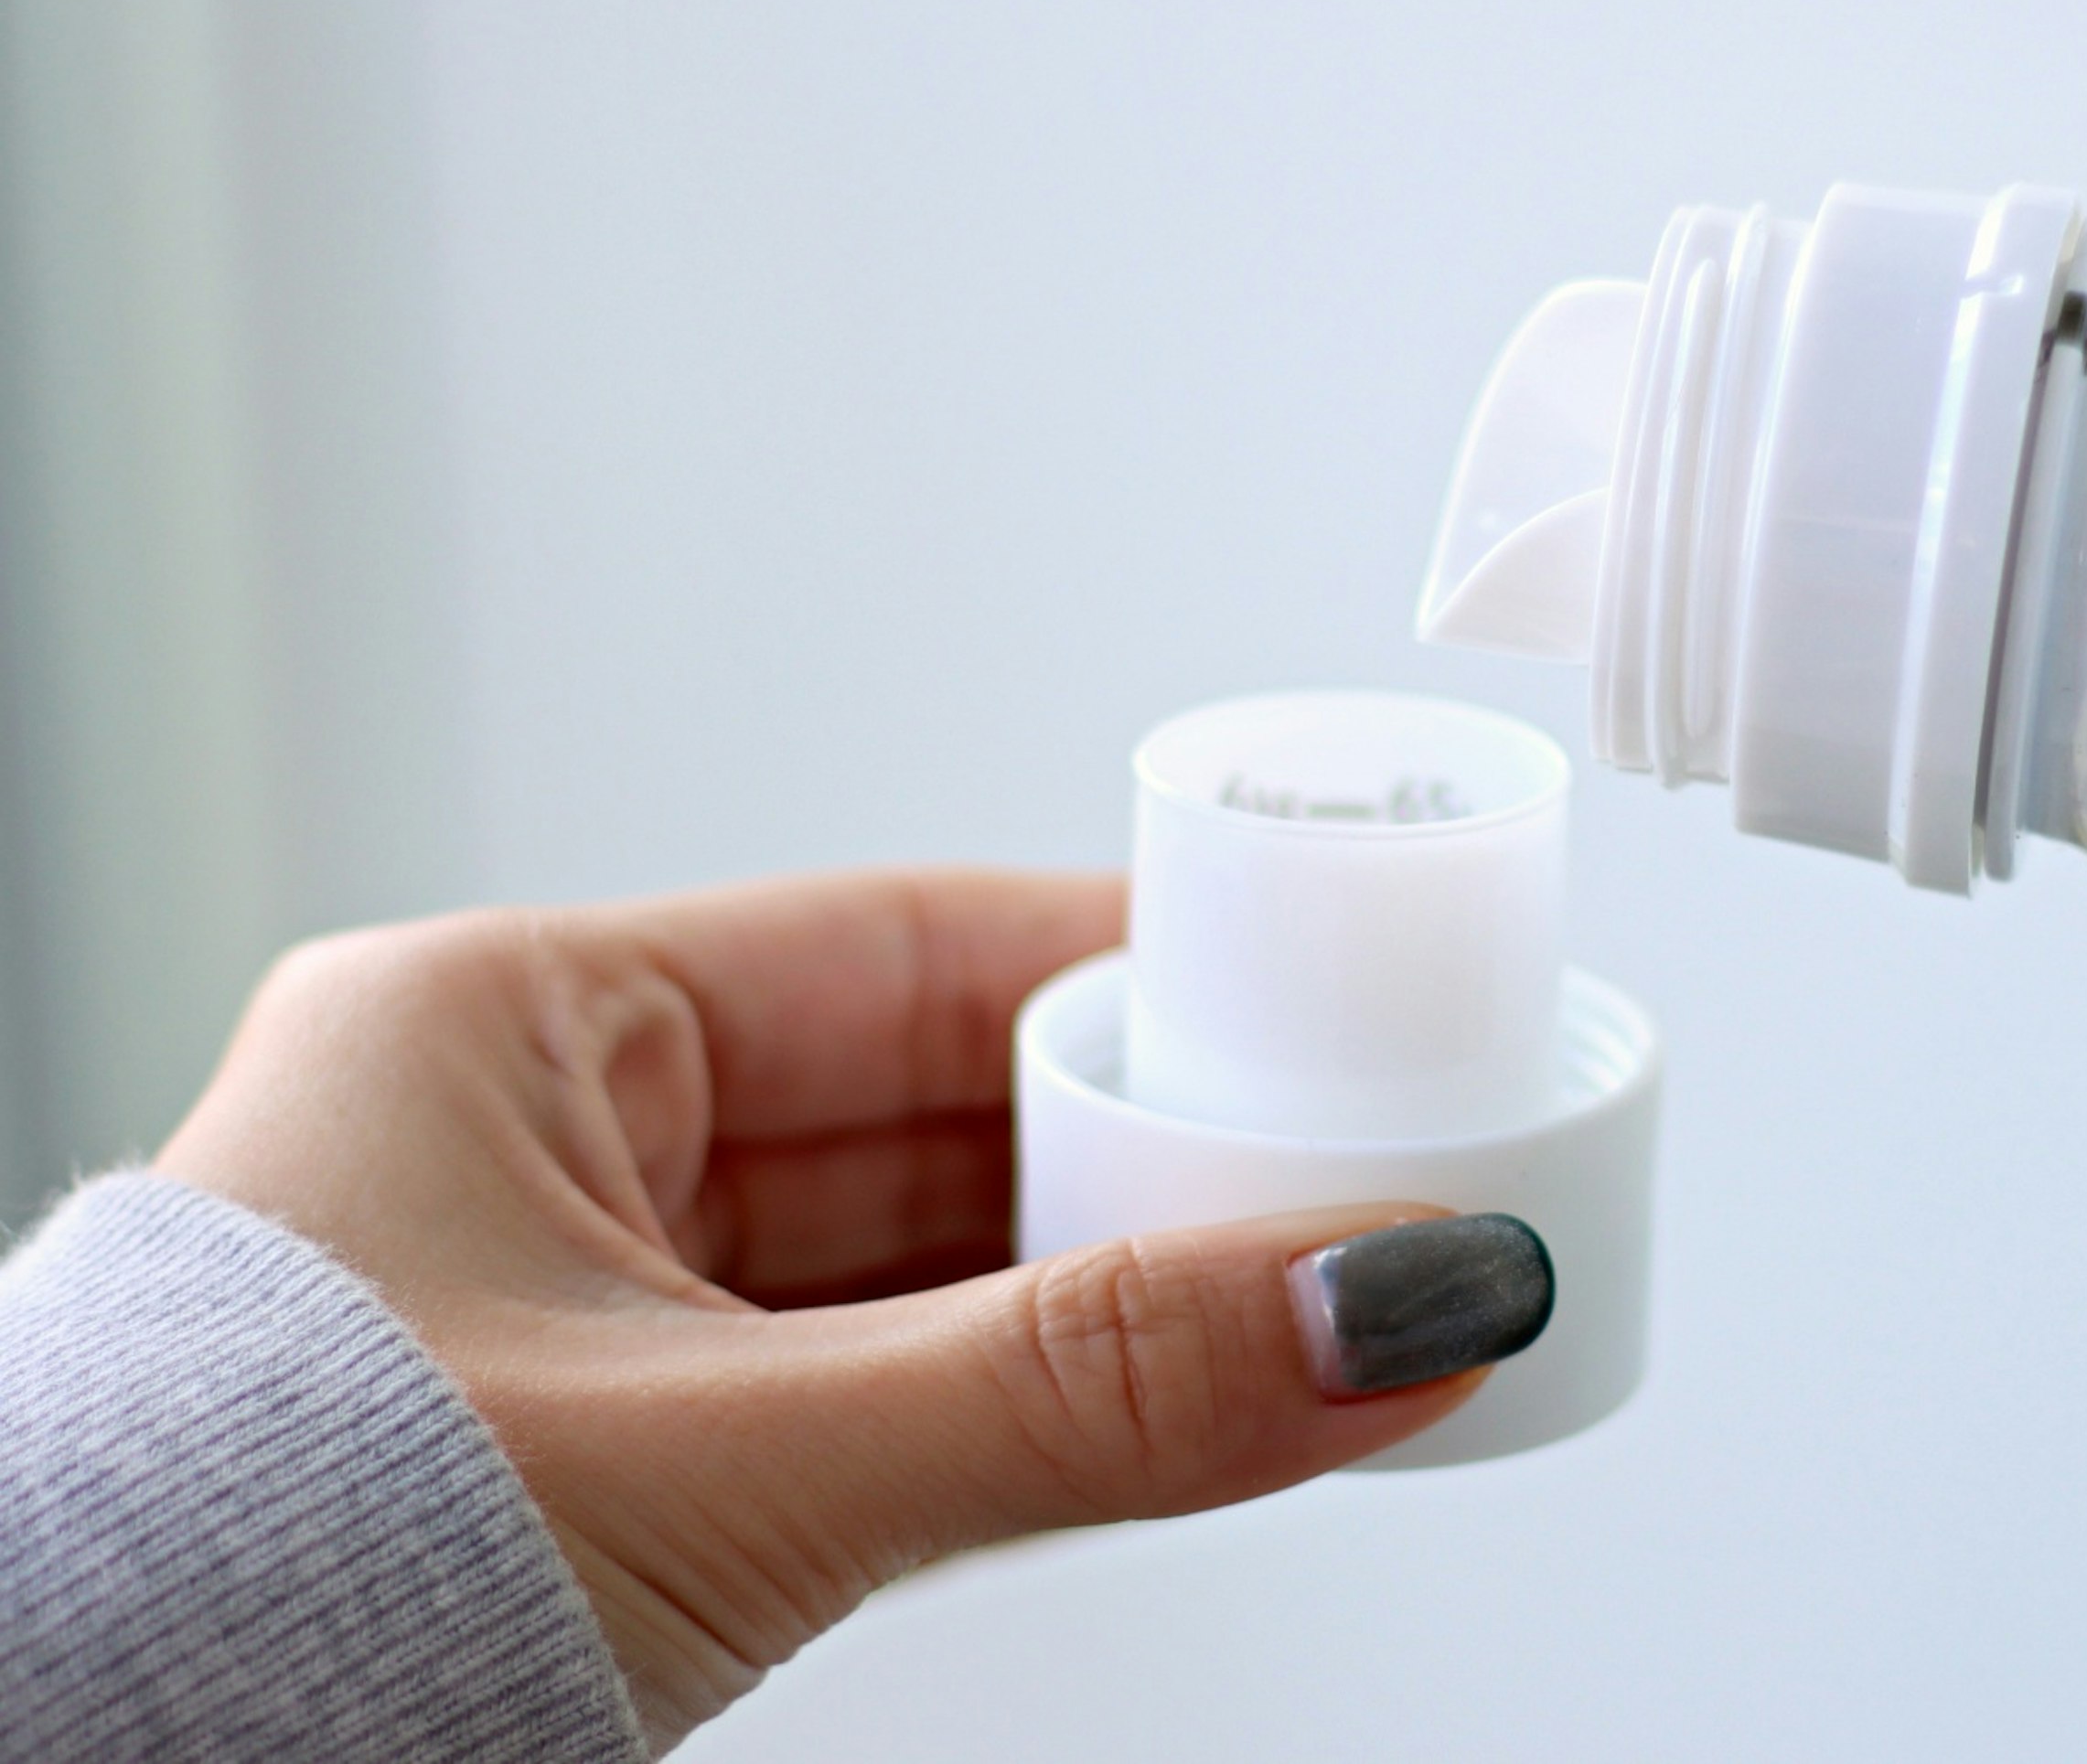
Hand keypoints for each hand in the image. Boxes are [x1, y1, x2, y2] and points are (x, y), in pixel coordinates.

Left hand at [156, 870, 1520, 1749]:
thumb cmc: (231, 1620)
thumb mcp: (727, 1465)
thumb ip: (1081, 1391)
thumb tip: (1379, 1302)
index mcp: (502, 1032)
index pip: (901, 943)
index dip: (1128, 969)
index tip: (1318, 999)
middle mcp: (527, 1152)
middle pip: (928, 1106)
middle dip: (1147, 1154)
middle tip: (1355, 1176)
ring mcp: (561, 1322)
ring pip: (905, 1268)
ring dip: (1095, 1298)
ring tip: (1295, 1302)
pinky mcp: (594, 1477)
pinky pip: (861, 1397)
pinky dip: (1013, 1411)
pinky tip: (1156, 1416)